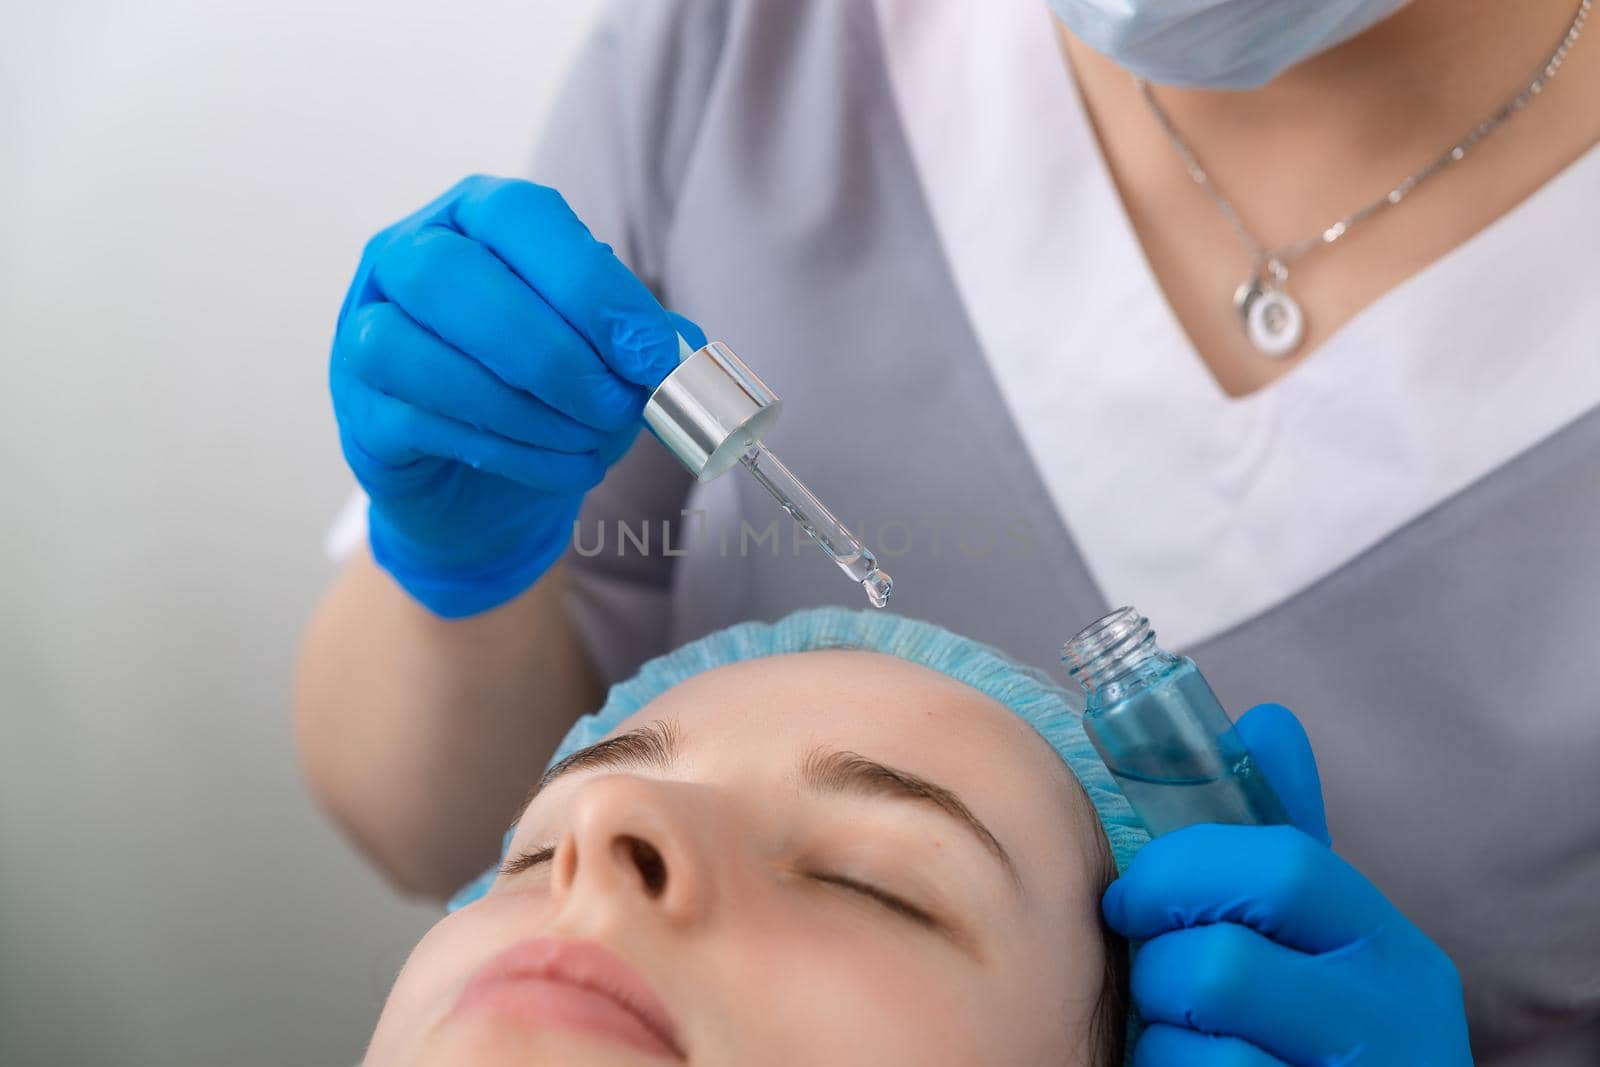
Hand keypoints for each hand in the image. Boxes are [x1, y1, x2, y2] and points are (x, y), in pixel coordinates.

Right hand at [330, 175, 702, 616]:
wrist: (483, 485)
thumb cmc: (544, 393)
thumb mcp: (600, 351)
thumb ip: (635, 339)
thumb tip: (679, 348)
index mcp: (473, 215)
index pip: (521, 216)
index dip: (591, 284)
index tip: (653, 353)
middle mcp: (402, 256)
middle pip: (454, 275)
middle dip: (555, 351)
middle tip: (617, 404)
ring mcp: (363, 332)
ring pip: (422, 351)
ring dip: (527, 407)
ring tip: (591, 442)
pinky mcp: (361, 413)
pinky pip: (422, 422)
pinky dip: (509, 451)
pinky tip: (562, 467)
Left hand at [1103, 703, 1473, 1065]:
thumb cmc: (1319, 1029)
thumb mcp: (1317, 933)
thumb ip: (1284, 841)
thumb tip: (1266, 720)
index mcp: (1389, 945)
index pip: (1282, 867)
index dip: (1181, 874)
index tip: (1132, 901)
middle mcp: (1394, 1018)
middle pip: (1221, 964)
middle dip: (1161, 970)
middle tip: (1160, 985)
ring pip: (1205, 1042)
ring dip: (1167, 1038)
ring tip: (1190, 1040)